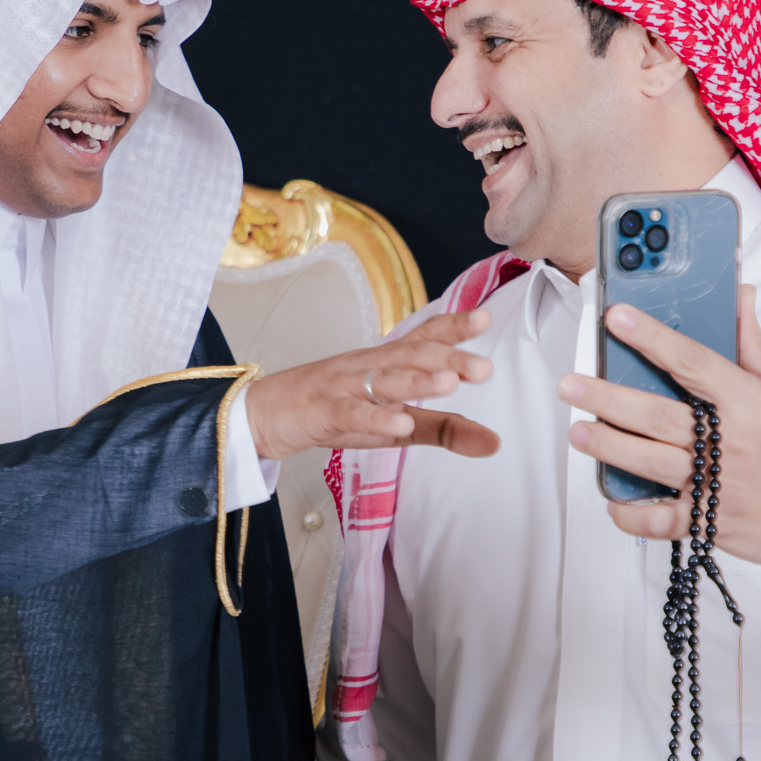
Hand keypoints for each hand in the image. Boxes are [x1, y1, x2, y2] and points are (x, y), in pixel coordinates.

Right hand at [246, 309, 500, 460]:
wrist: (265, 414)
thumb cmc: (334, 412)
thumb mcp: (396, 423)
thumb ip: (445, 429)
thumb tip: (495, 442)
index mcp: (386, 362)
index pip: (423, 338)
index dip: (453, 327)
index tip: (485, 318)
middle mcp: (368, 366)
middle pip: (410, 355)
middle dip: (446, 358)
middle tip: (482, 367)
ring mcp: (344, 387)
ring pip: (384, 380)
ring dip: (416, 381)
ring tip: (448, 383)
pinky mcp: (323, 412)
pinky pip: (351, 414)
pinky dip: (375, 420)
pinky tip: (399, 427)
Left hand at [558, 286, 760, 585]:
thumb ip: (755, 343)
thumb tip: (741, 296)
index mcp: (749, 403)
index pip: (694, 362)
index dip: (653, 338)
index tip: (619, 318)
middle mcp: (729, 443)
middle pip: (659, 416)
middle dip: (609, 398)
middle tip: (571, 384)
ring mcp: (715, 485)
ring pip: (652, 463)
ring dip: (609, 447)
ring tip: (578, 432)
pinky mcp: (706, 522)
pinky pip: (661, 522)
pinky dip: (632, 514)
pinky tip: (611, 498)